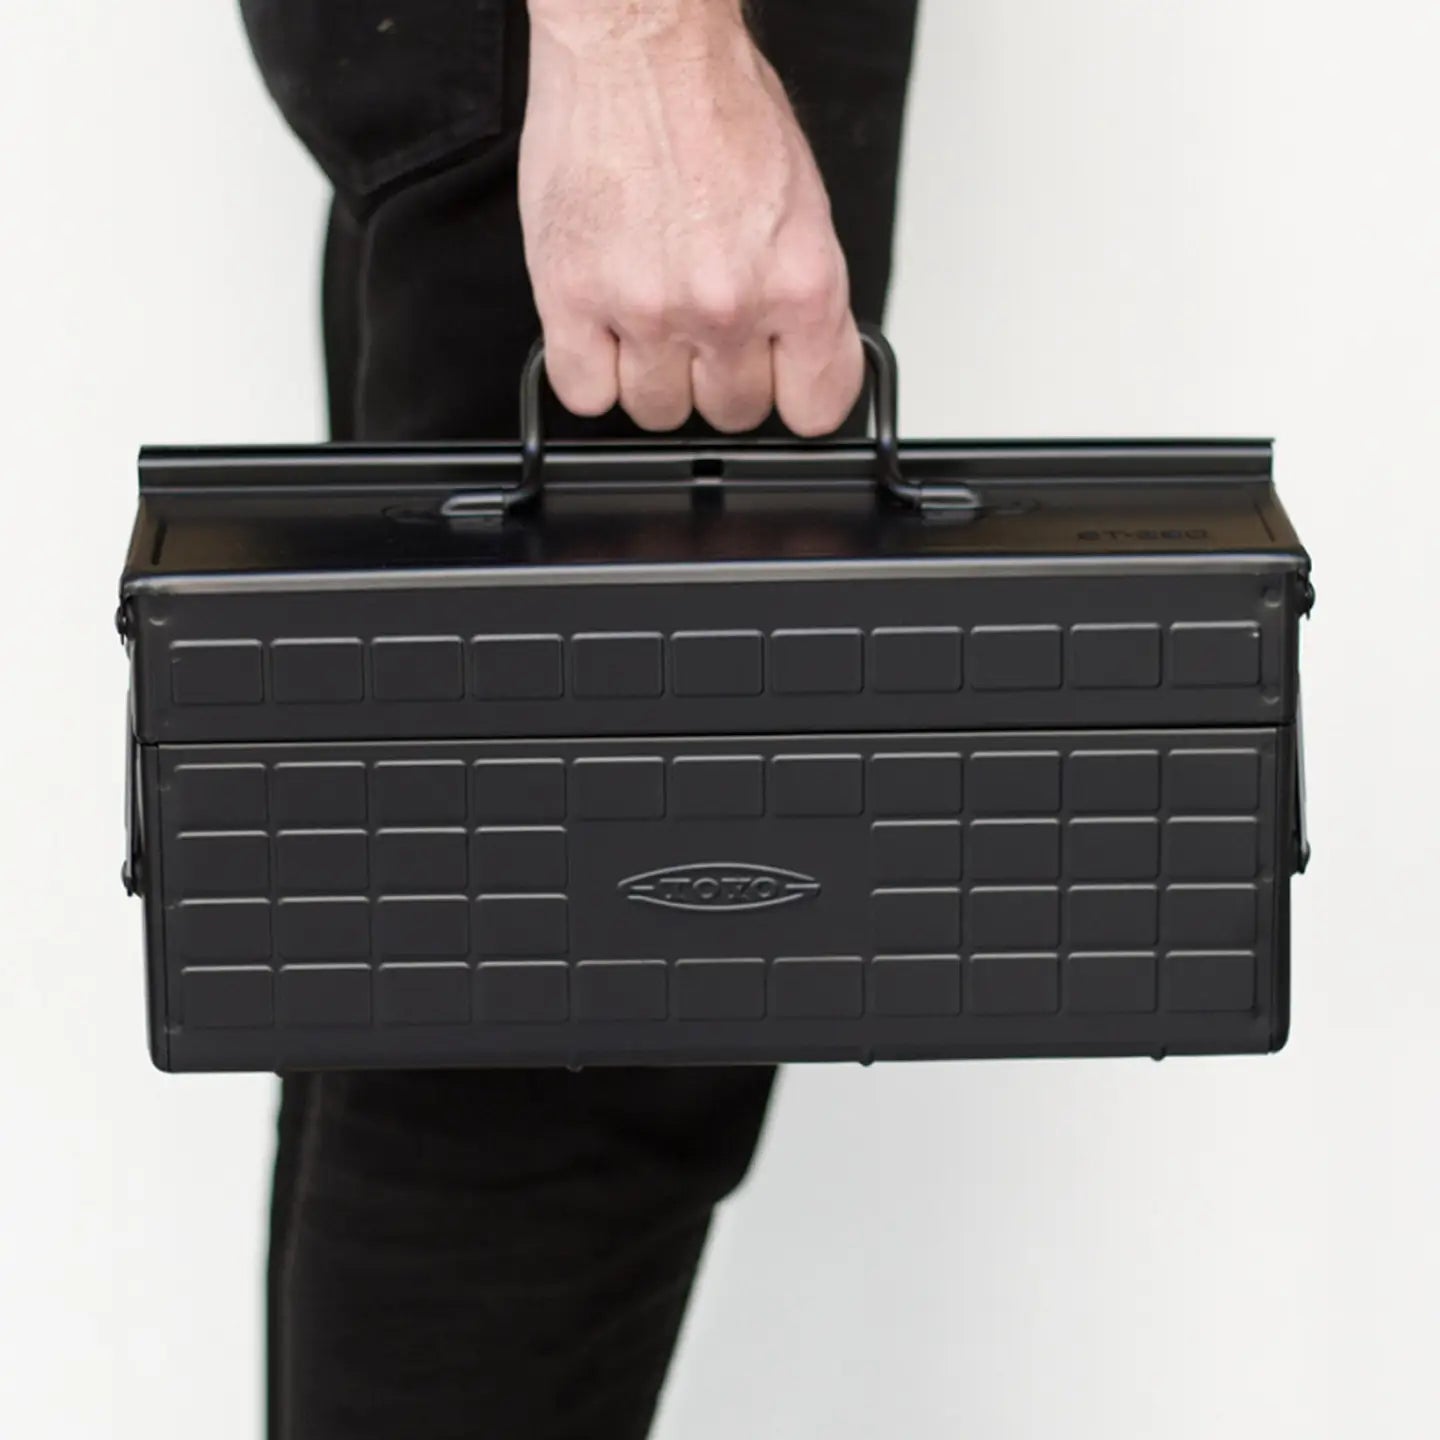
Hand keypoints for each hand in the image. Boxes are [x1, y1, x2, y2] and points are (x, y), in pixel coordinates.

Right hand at [519, 0, 863, 434]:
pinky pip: (583, 392)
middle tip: (702, 323)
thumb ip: (797, 296)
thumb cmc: (716, 102)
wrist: (640, 40)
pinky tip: (601, 326)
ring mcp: (648, 307)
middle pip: (731, 413)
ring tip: (648, 309)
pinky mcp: (573, 298)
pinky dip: (590, 370)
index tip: (778, 381)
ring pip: (656, 411)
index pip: (815, 407)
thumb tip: (792, 356)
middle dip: (717, 376)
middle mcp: (728, 303)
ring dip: (651, 373)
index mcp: (799, 280)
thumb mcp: (801, 204)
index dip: (793, 395)